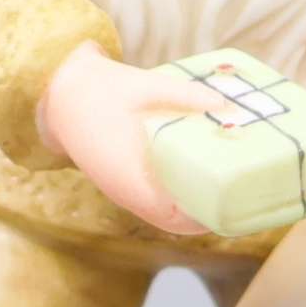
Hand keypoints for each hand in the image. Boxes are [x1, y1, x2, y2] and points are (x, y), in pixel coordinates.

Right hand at [37, 43, 218, 233]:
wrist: (60, 94)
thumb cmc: (101, 89)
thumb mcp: (144, 85)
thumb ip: (185, 95)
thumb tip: (227, 104)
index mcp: (128, 175)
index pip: (171, 214)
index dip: (203, 218)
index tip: (234, 208)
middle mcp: (125, 190)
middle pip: (173, 221)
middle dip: (208, 217)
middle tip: (245, 202)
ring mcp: (122, 189)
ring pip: (164, 215)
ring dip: (194, 211)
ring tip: (231, 197)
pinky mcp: (122, 182)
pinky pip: (154, 202)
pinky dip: (179, 201)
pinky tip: (201, 186)